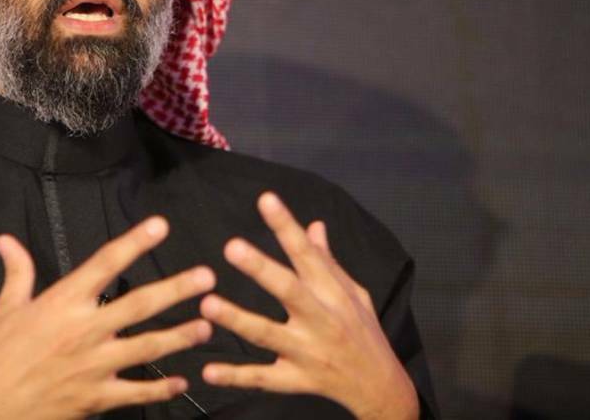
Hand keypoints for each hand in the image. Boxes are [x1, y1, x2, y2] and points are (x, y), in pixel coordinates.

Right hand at [0, 216, 215, 419]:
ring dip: (179, 336)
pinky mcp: (95, 398)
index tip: (160, 226)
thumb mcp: (4, 310)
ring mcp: (93, 366)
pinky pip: (136, 392)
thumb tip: (6, 240)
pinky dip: (161, 388)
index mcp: (62, 302)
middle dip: (177, 290)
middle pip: (139, 304)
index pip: (105, 264)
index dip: (134, 242)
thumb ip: (17, 273)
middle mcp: (84, 330)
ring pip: (147, 347)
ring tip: (206, 326)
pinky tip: (182, 382)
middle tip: (207, 277)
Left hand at [199, 192, 418, 419]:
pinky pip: (262, 378)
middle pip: (288, 290)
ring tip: (207, 305)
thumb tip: (313, 225)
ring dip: (238, 320)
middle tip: (232, 247)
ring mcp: (307, 351)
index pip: (307, 253)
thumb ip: (328, 261)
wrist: (382, 388)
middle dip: (261, 269)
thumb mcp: (354, 293)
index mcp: (332, 293)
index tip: (266, 200)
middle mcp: (320, 319)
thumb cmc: (364, 333)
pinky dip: (236, 376)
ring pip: (268, 334)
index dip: (286, 226)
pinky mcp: (296, 380)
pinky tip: (209, 371)